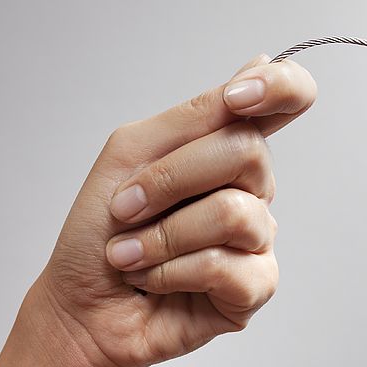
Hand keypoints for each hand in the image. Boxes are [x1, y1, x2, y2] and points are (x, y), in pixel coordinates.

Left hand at [34, 55, 316, 366]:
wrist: (80, 305)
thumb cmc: (100, 231)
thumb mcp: (131, 154)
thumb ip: (193, 115)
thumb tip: (259, 61)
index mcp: (224, 148)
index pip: (287, 99)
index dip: (281, 86)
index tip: (239, 97)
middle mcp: (250, 189)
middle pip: (247, 152)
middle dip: (171, 180)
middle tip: (125, 208)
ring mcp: (256, 239)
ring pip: (235, 213)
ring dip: (163, 236)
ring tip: (130, 255)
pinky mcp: (255, 287)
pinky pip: (228, 268)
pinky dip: (173, 272)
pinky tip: (155, 281)